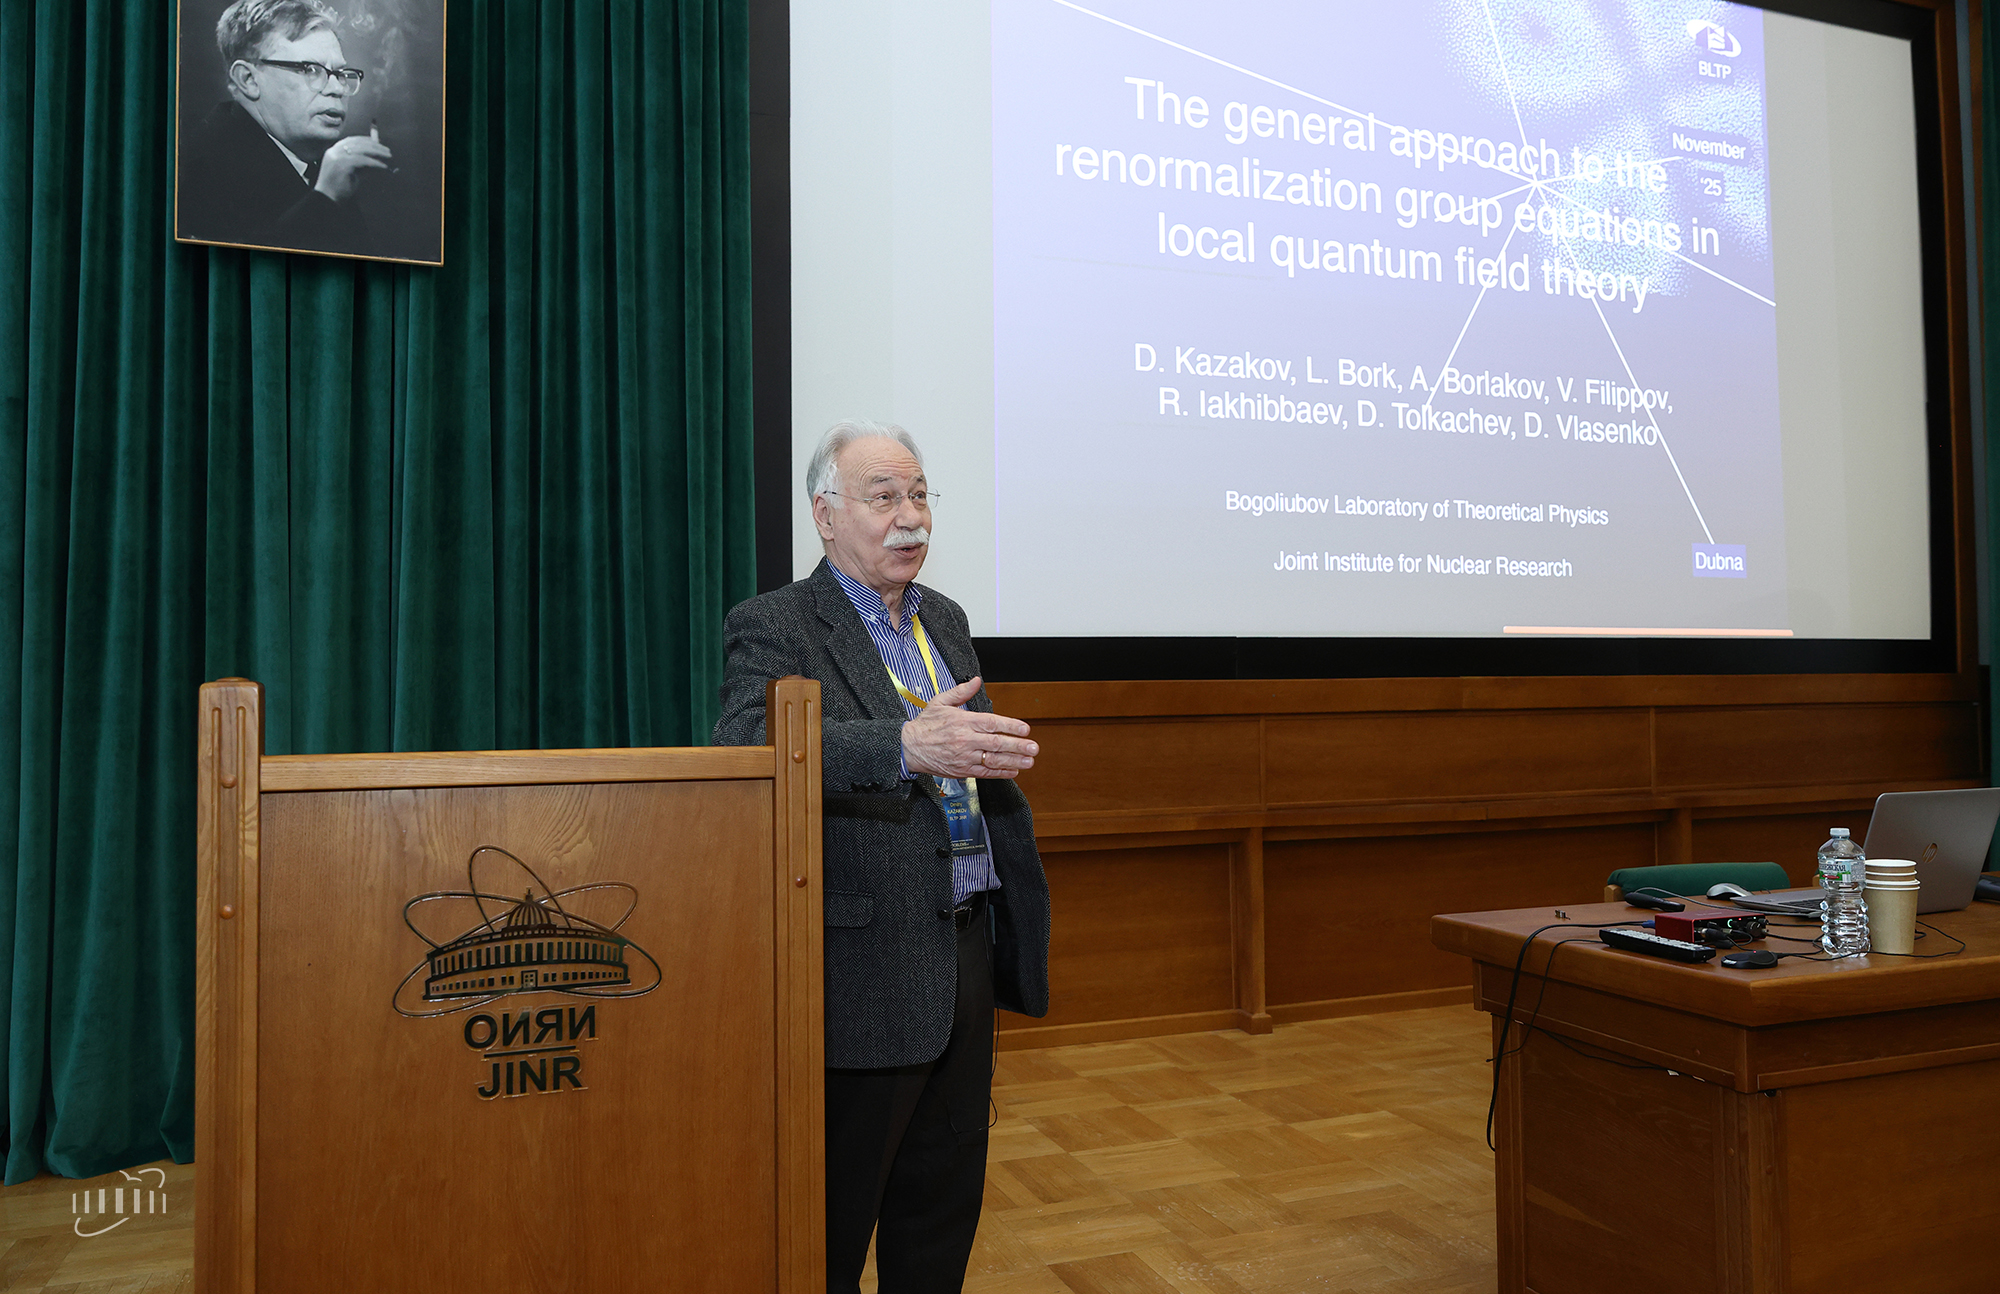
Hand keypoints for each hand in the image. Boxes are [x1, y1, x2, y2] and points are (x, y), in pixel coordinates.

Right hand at [314, 136, 393, 202]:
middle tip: (387, 151)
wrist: (328, 199)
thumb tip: (378, 154)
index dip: (367, 140)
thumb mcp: (353, 171)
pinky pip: (362, 160)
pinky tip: (383, 166)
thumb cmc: (340, 187)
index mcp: (334, 151)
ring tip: (388, 156)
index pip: (352, 140)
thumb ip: (363, 161)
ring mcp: (337, 157)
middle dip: (375, 145)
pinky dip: (374, 162)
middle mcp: (334, 151)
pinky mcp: (341, 165)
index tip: (379, 143)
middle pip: (357, 143)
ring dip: (377, 152)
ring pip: (360, 149)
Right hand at [901, 677, 1037, 779]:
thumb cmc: (925, 725)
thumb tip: (976, 681)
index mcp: (962, 721)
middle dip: (1018, 746)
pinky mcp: (962, 770)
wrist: (908, 747)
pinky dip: (1000, 773)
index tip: (1024, 728)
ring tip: (1029, 761)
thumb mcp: (940, 702)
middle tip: (1033, 747)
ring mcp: (964, 757)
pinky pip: (985, 773)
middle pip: (997, 744)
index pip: (992, 723)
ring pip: (993, 760)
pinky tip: (1013, 771)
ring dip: (1014, 761)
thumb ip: (961, 692)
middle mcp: (965, 740)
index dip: (1010, 726)